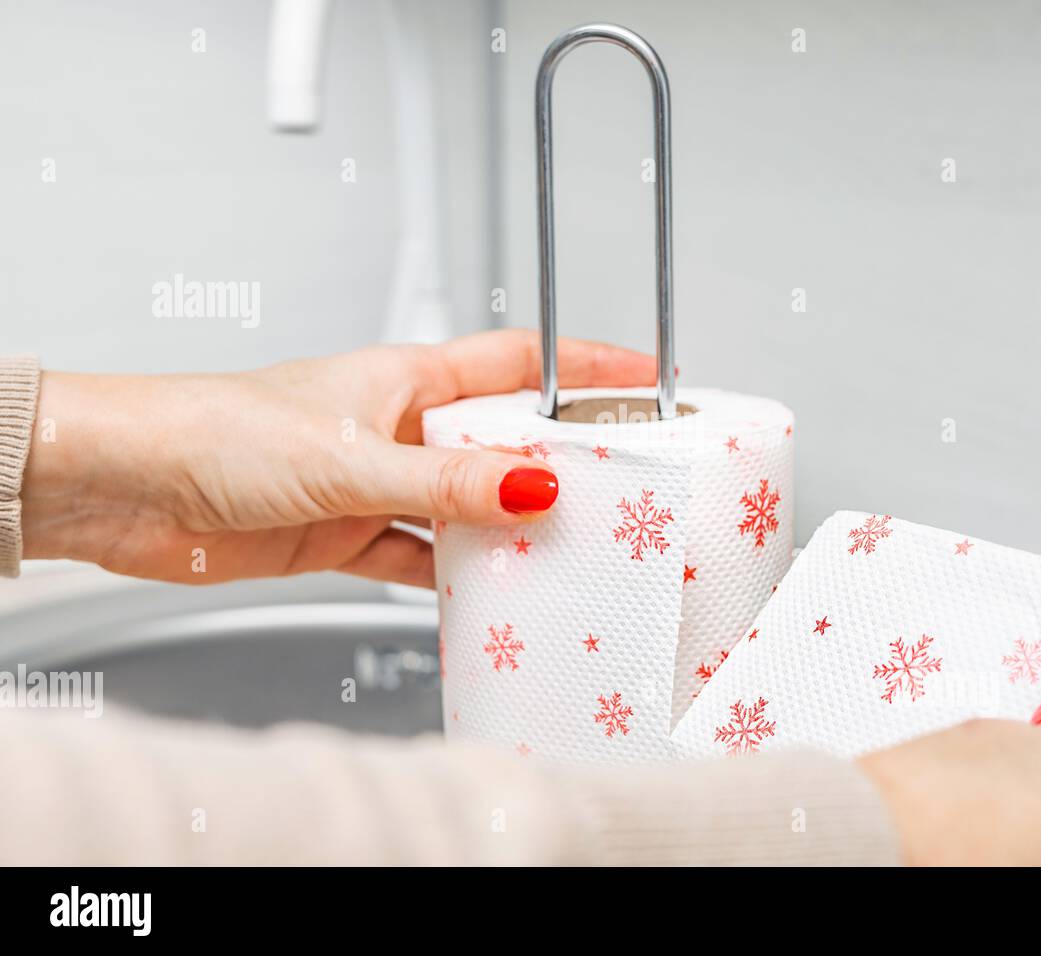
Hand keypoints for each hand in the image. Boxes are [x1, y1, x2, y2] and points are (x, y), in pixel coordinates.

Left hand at [20, 330, 654, 585]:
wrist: (127, 487)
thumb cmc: (217, 432)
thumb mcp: (351, 458)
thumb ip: (444, 482)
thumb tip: (532, 487)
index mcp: (407, 379)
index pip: (518, 363)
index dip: (585, 367)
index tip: (645, 379)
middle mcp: (398, 426)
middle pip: (503, 439)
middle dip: (559, 461)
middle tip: (617, 488)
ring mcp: (376, 481)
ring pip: (466, 503)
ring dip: (505, 528)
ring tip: (563, 550)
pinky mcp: (347, 532)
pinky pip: (420, 555)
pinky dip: (451, 574)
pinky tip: (483, 590)